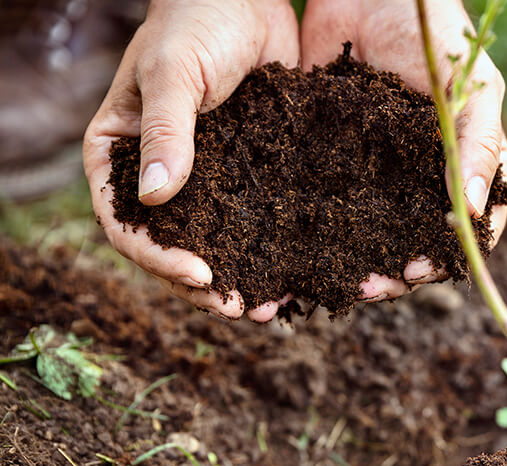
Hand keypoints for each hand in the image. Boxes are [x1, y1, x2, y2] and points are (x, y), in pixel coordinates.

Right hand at [83, 0, 298, 320]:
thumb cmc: (195, 22)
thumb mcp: (173, 74)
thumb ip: (165, 132)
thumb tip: (156, 198)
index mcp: (122, 155)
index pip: (125, 223)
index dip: (157, 258)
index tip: (200, 275)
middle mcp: (161, 174)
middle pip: (171, 245)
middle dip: (202, 285)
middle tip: (241, 309)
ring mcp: (206, 177)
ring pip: (216, 240)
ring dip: (240, 276)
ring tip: (272, 307)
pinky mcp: (248, 171)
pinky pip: (255, 218)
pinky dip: (271, 247)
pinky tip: (298, 271)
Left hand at [301, 0, 506, 301]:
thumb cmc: (439, 35)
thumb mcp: (473, 89)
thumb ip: (481, 146)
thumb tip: (477, 213)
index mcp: (462, 167)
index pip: (466, 229)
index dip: (447, 258)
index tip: (419, 270)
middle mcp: (419, 178)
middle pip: (412, 242)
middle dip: (394, 273)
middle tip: (368, 288)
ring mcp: (375, 171)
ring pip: (368, 231)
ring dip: (354, 262)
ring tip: (333, 282)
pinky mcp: (331, 156)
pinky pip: (324, 200)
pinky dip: (313, 229)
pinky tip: (295, 250)